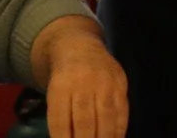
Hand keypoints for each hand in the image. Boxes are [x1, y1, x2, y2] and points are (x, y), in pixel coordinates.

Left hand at [32, 15, 128, 137]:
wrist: (80, 48)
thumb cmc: (64, 80)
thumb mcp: (54, 96)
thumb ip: (60, 120)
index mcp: (60, 88)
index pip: (61, 122)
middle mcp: (83, 84)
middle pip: (84, 121)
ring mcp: (104, 82)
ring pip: (105, 117)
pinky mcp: (120, 82)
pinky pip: (122, 109)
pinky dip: (120, 129)